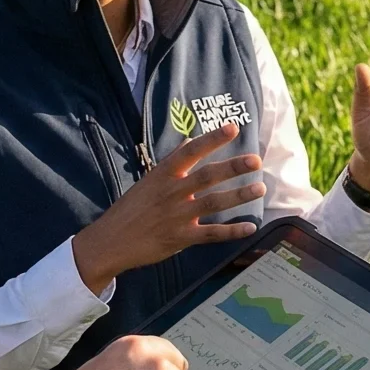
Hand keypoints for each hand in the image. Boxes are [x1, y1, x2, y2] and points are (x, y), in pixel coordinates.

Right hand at [71, 123, 263, 293]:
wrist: (110, 241)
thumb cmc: (132, 208)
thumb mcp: (148, 181)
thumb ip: (172, 162)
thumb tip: (189, 140)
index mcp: (163, 175)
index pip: (191, 151)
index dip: (212, 139)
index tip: (233, 128)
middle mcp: (171, 192)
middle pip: (207, 176)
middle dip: (233, 167)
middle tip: (256, 160)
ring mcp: (176, 216)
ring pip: (213, 203)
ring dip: (239, 196)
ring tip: (260, 188)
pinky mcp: (180, 238)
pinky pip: (211, 234)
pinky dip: (232, 231)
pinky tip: (250, 226)